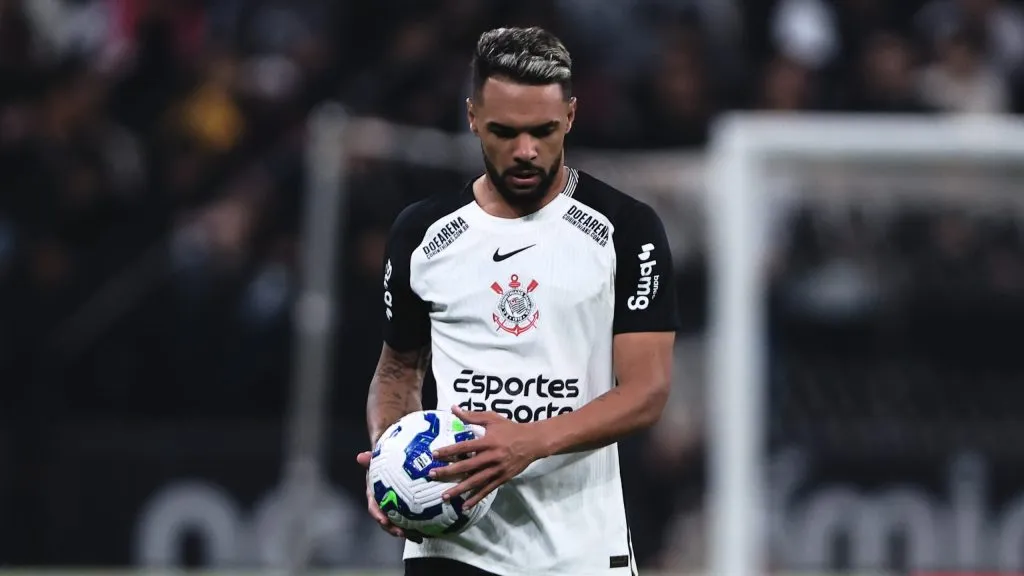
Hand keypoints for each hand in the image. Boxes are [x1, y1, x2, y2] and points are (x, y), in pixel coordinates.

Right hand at [356, 451, 424, 542]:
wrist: (391, 463)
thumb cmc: (383, 462)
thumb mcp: (376, 460)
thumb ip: (369, 459)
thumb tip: (360, 457)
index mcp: (374, 496)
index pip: (374, 508)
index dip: (378, 515)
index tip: (384, 521)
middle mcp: (383, 505)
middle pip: (386, 521)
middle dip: (393, 529)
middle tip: (402, 533)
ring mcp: (394, 509)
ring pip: (399, 524)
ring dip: (407, 532)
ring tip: (418, 537)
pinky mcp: (405, 509)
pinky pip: (410, 519)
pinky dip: (418, 526)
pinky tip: (428, 531)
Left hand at [429, 406, 546, 508]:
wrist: (532, 442)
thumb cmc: (510, 428)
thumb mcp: (492, 419)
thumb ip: (472, 416)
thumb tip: (453, 408)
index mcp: (487, 441)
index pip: (464, 446)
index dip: (449, 451)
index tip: (434, 455)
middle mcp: (491, 457)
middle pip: (467, 466)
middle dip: (448, 471)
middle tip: (432, 475)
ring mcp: (497, 470)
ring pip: (475, 481)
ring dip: (459, 489)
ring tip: (444, 496)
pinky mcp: (502, 479)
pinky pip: (487, 490)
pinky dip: (476, 498)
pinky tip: (464, 506)